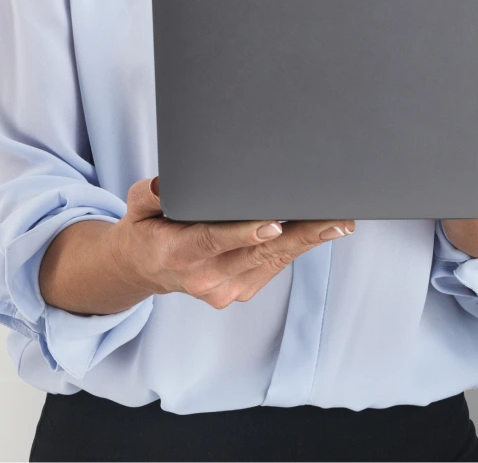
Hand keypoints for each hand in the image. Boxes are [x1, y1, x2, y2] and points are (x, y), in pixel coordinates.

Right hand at [39, 176, 354, 314]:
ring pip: (274, 261)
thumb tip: (163, 185)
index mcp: (179, 254)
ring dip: (309, 241)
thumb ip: (148, 195)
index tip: (274, 224)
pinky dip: (298, 247)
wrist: (145, 269)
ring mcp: (225, 289)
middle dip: (300, 234)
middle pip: (258, 253)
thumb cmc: (147, 229)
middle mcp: (205, 277)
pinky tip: (321, 230)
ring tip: (340, 222)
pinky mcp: (241, 291)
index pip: (215, 241)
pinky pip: (274, 266)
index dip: (245, 233)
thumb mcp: (137, 208)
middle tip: (335, 218)